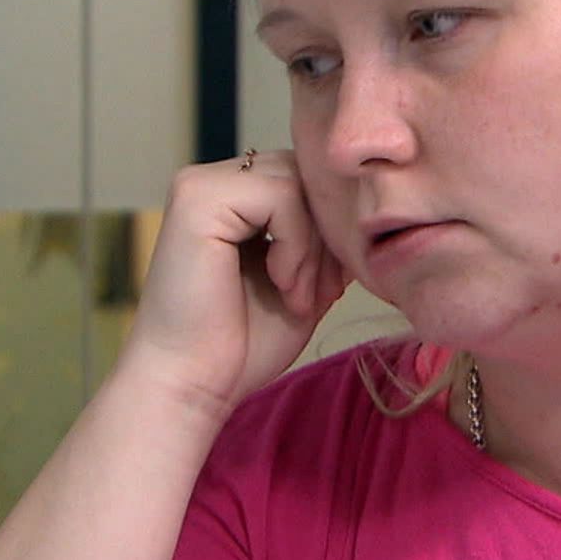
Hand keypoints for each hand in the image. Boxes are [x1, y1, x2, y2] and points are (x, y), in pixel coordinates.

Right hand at [122, 150, 351, 414]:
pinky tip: (281, 284)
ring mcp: (200, 186)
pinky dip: (297, 244)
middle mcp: (211, 182)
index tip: (326, 289)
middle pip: (303, 174)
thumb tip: (368, 210)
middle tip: (315, 295)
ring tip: (296, 295)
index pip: (304, 180)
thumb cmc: (240, 345)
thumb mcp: (301, 281)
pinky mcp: (198, 199)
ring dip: (312, 245)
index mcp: (230, 198)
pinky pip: (282, 194)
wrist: (192, 385)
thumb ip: (323, 241)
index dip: (327, 229)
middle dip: (324, 237)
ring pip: (297, 181)